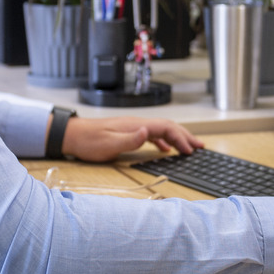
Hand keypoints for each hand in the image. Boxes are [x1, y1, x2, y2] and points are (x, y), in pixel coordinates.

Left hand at [61, 115, 204, 162]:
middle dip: (185, 136)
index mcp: (136, 125)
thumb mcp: (109, 144)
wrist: (73, 135)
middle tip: (200, 146)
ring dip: (177, 138)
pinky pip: (152, 135)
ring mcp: (133, 127)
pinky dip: (164, 141)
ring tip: (189, 147)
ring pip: (161, 130)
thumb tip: (148, 132)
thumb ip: (130, 139)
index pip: (166, 128)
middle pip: (168, 126)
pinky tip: (165, 149)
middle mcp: (137, 124)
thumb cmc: (89, 141)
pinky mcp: (128, 133)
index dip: (181, 138)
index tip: (191, 150)